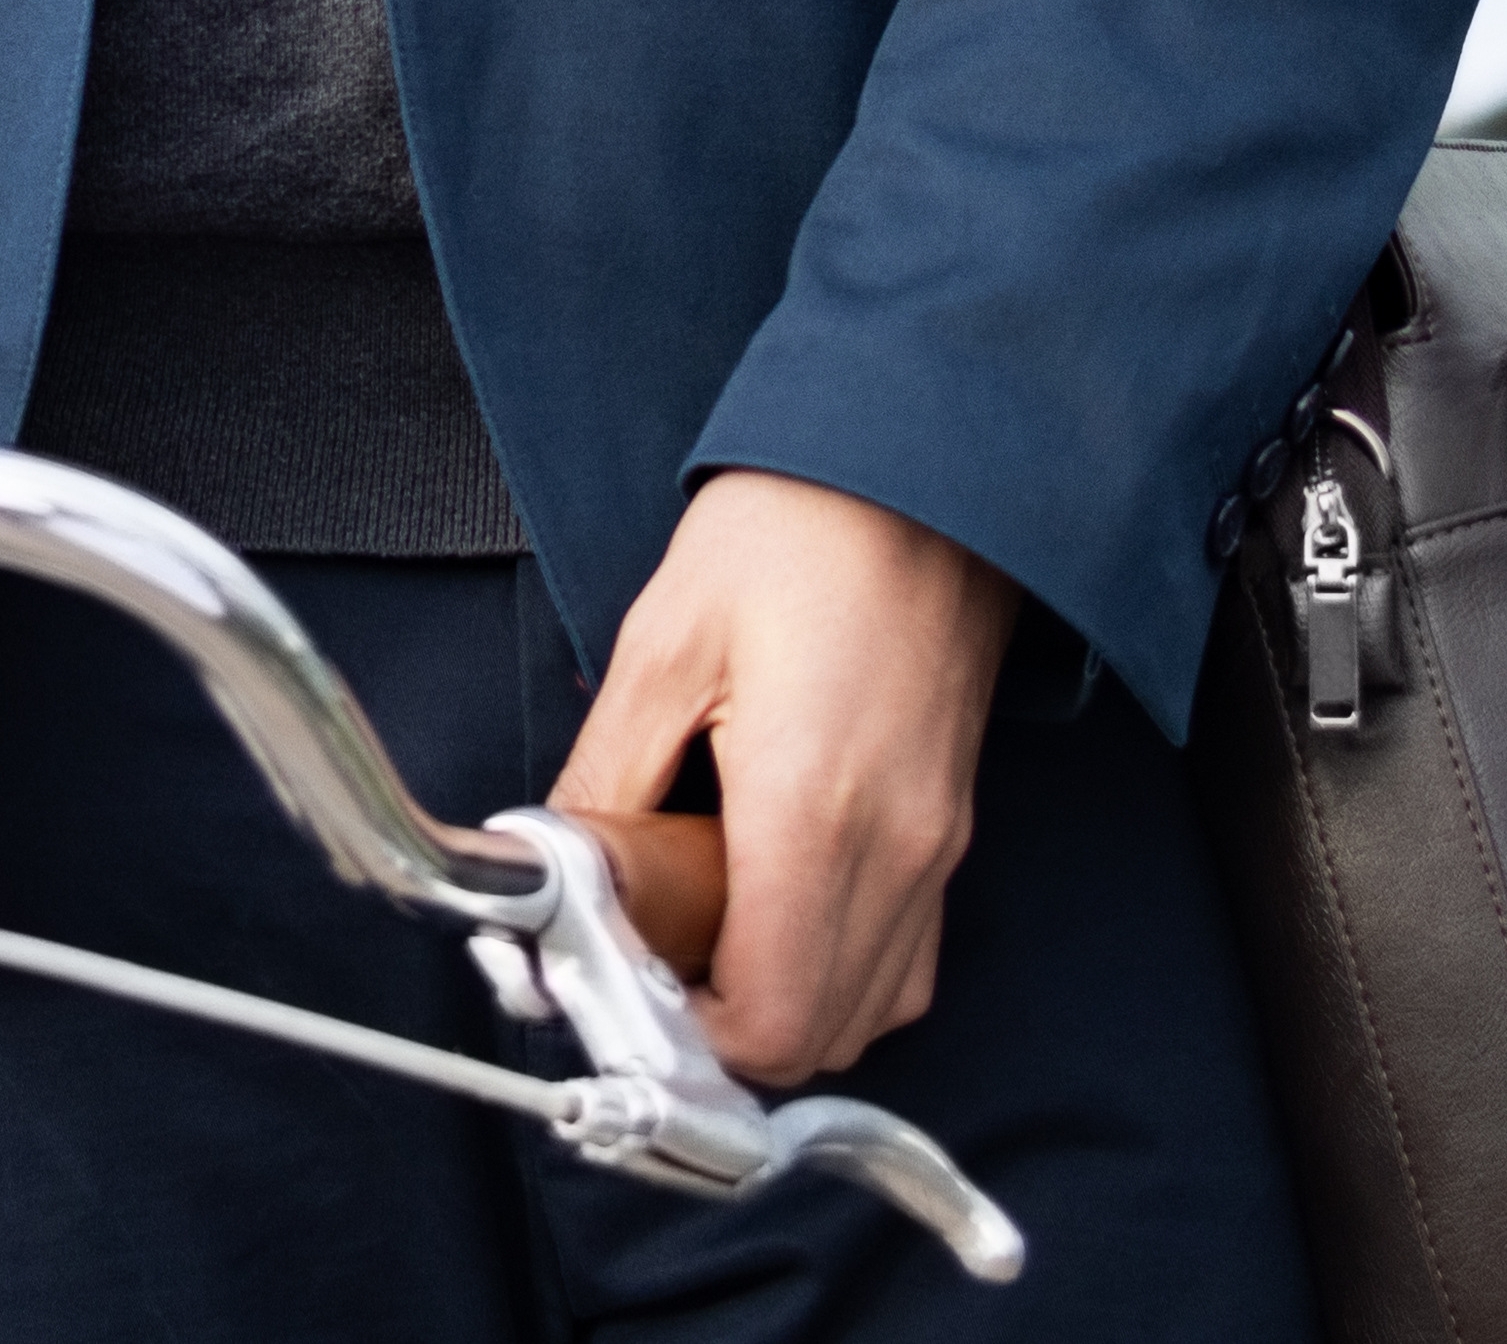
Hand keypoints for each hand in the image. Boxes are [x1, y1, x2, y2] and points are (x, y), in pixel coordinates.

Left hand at [551, 469, 1018, 1086]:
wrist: (922, 469)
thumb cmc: (797, 532)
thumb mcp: (664, 642)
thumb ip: (606, 780)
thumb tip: (555, 870)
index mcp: (811, 811)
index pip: (765, 1018)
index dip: (685, 1034)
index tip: (627, 985)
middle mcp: (894, 852)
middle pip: (815, 1037)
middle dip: (725, 1029)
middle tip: (653, 960)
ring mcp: (937, 848)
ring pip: (870, 1012)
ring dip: (785, 1003)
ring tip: (707, 930)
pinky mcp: (951, 829)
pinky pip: (904, 957)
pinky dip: (839, 968)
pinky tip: (773, 903)